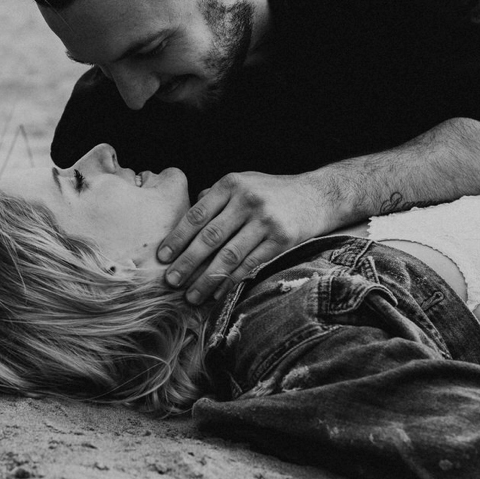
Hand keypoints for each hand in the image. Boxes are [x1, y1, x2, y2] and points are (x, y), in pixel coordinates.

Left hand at [156, 168, 333, 299]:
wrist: (317, 195)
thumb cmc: (272, 191)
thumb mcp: (243, 183)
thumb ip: (215, 197)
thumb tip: (186, 217)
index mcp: (231, 184)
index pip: (197, 215)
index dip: (177, 238)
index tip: (162, 257)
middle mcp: (247, 200)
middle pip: (209, 237)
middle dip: (187, 262)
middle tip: (170, 281)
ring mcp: (265, 220)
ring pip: (228, 256)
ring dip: (207, 279)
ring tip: (191, 295)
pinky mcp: (281, 239)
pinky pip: (250, 265)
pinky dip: (231, 281)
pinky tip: (218, 293)